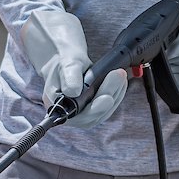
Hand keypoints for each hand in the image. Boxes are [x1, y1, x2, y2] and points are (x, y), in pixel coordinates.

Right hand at [22, 6, 127, 127]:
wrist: (67, 62)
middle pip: (96, 113)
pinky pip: (109, 105)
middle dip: (109, 93)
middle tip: (118, 75)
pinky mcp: (94, 109)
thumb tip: (74, 91)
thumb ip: (69, 77)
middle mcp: (71, 115)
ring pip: (105, 110)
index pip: (79, 116)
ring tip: (121, 74)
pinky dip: (117, 92)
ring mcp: (84, 114)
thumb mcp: (66, 65)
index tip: (107, 97)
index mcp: (57, 107)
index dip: (95, 109)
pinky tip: (121, 80)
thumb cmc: (64, 63)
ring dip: (116, 92)